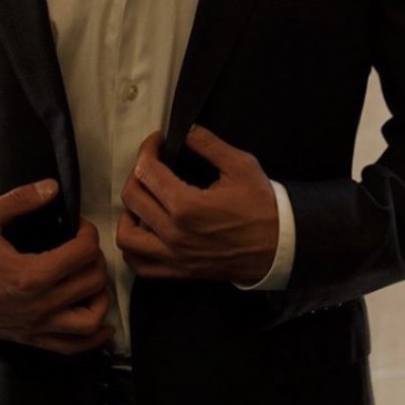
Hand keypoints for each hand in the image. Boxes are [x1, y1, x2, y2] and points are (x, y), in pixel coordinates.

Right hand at [0, 180, 112, 354]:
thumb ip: (19, 199)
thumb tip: (52, 188)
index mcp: (30, 275)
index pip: (84, 253)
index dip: (88, 233)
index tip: (78, 226)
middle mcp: (39, 305)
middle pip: (93, 281)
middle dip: (95, 257)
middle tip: (84, 246)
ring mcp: (36, 326)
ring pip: (91, 319)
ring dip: (101, 295)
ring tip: (93, 276)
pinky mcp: (32, 338)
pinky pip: (73, 347)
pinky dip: (93, 337)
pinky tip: (102, 323)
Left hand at [117, 126, 277, 285]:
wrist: (278, 247)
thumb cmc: (262, 206)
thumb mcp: (241, 165)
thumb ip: (209, 144)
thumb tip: (187, 131)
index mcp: (186, 206)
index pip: (148, 171)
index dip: (148, 148)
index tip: (158, 141)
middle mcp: (173, 234)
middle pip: (132, 197)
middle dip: (138, 171)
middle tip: (153, 162)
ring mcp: (173, 257)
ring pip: (126, 234)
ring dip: (129, 211)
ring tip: (144, 198)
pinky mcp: (177, 272)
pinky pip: (138, 264)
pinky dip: (134, 246)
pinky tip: (145, 229)